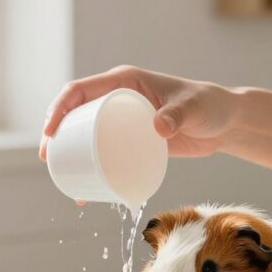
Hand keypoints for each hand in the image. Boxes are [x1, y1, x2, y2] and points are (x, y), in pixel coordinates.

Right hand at [40, 65, 239, 159]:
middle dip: (55, 133)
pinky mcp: (130, 140)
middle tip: (47, 158)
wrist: (224, 123)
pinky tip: (83, 190)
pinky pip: (102, 151)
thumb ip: (178, 115)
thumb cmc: (209, 106)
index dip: (59, 108)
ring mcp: (122, 120)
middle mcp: (118, 98)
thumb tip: (157, 127)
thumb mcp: (192, 108)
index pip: (80, 90)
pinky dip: (90, 168)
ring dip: (67, 153)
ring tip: (60, 177)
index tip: (50, 132)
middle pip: (75, 113)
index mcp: (124, 81)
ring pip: (84, 134)